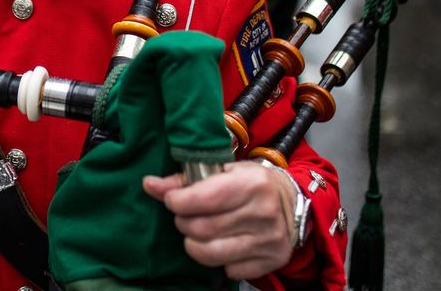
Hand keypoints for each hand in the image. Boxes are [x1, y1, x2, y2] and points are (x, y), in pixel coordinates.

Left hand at [143, 161, 295, 279]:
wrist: (290, 201)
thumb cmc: (250, 182)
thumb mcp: (223, 170)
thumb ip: (186, 179)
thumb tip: (150, 184)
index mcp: (251, 183)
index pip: (205, 198)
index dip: (178, 201)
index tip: (171, 200)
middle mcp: (263, 212)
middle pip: (203, 228)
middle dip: (183, 223)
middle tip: (184, 216)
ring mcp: (268, 240)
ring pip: (211, 253)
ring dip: (193, 244)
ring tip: (195, 233)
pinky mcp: (270, 261)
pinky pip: (229, 270)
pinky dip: (218, 260)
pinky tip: (222, 244)